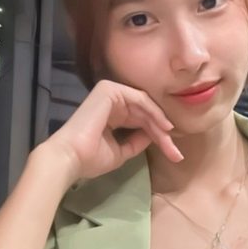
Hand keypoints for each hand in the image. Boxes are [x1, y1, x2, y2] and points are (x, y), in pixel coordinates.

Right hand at [42, 80, 182, 183]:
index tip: (174, 153)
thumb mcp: (121, 151)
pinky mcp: (110, 89)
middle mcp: (111, 100)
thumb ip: (137, 142)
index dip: (158, 136)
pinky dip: (154, 113)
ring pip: (145, 107)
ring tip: (171, 142)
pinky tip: (164, 127)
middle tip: (176, 152)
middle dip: (163, 133)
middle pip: (146, 113)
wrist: (71, 158)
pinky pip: (140, 100)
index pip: (141, 121)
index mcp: (111, 114)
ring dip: (161, 125)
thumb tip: (154, 136)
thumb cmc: (91, 158)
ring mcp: (110, 92)